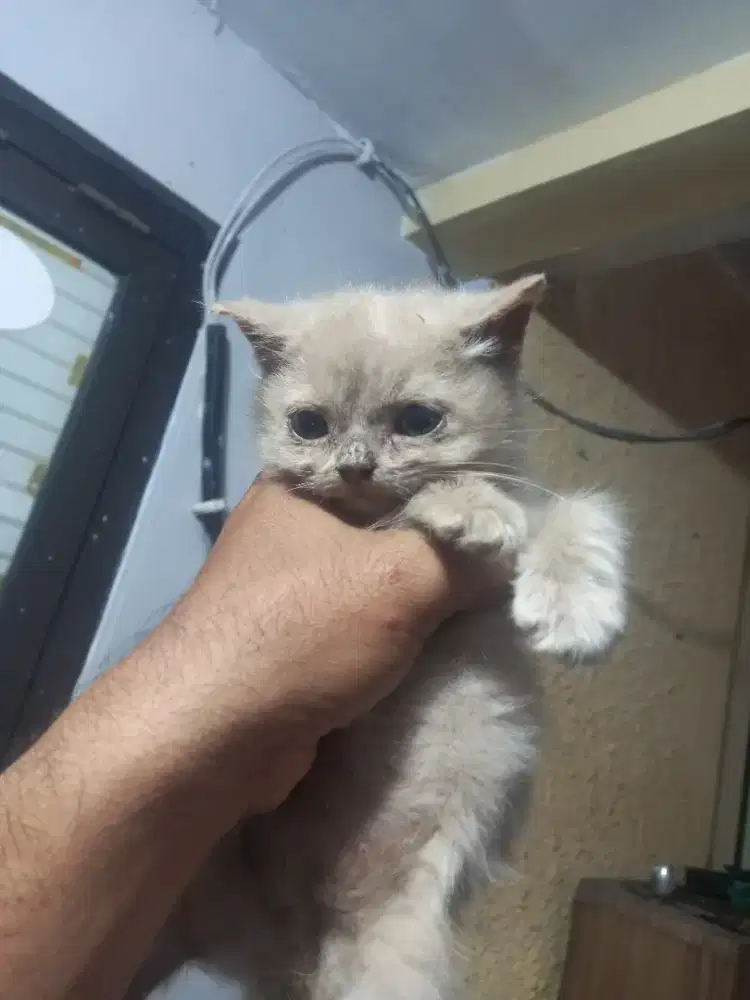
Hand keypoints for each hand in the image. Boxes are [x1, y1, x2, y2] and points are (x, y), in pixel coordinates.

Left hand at [141, 477, 485, 811]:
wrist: (212, 737)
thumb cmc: (302, 633)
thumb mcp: (401, 578)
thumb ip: (464, 554)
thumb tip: (513, 550)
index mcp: (305, 485)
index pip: (398, 463)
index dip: (456, 482)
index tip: (510, 508)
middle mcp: (293, 528)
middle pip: (392, 524)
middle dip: (445, 547)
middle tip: (508, 560)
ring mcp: (291, 589)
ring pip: (380, 580)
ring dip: (425, 598)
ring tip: (488, 602)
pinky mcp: (297, 643)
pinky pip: (367, 627)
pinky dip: (401, 636)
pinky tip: (444, 644)